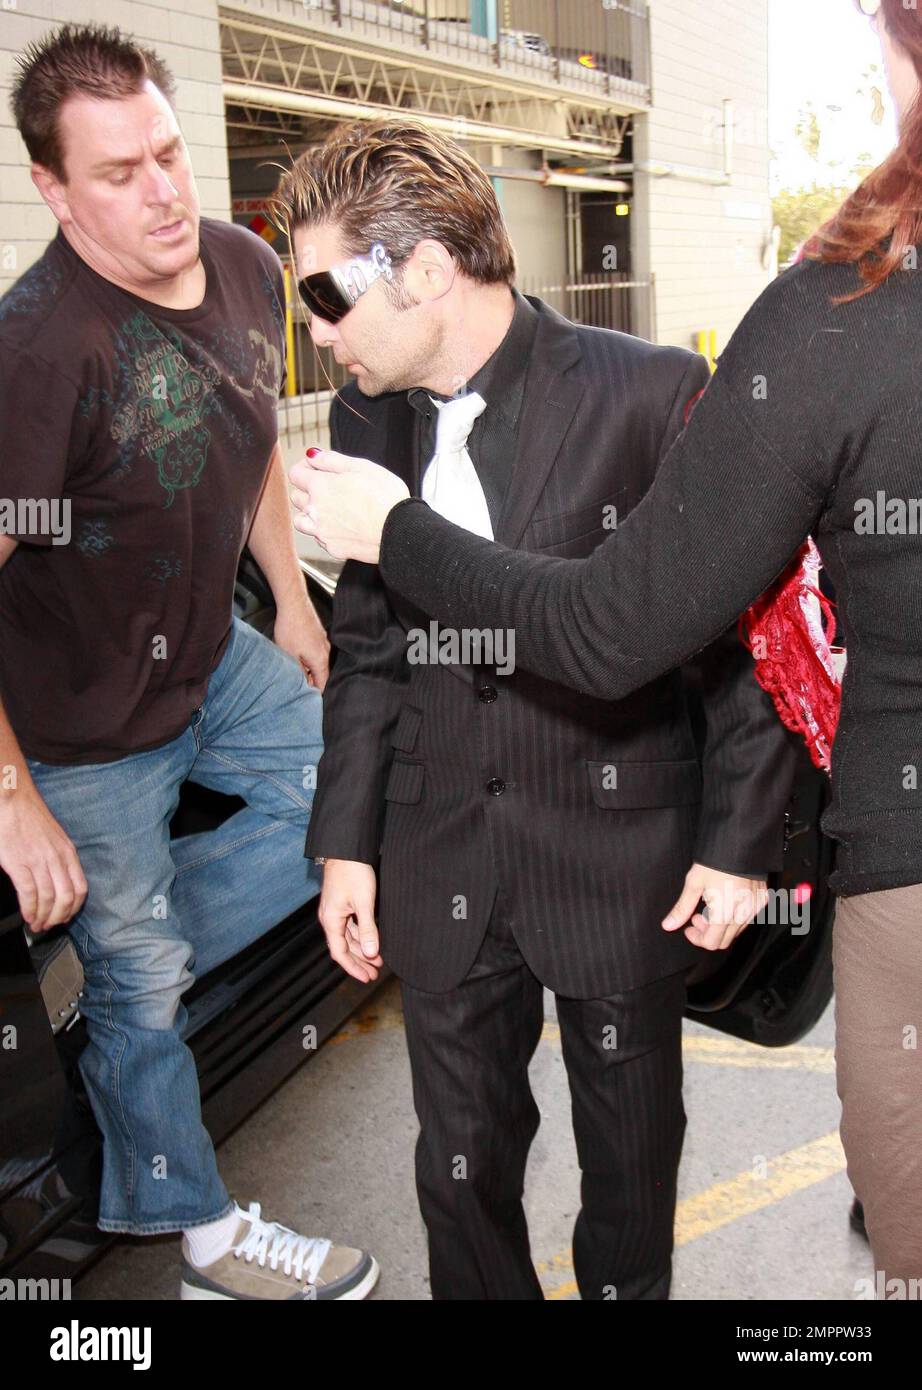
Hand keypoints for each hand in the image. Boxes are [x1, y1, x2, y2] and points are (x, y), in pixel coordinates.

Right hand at [0, 786, 87, 931]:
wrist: (12, 799)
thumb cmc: (30, 816)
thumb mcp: (55, 837)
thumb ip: (58, 858)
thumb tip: (57, 880)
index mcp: (68, 852)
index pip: (80, 889)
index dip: (73, 909)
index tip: (64, 917)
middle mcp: (57, 858)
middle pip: (66, 899)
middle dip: (58, 918)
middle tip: (48, 926)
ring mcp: (39, 861)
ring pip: (48, 899)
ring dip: (42, 917)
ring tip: (36, 925)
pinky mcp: (19, 862)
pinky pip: (29, 893)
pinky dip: (29, 909)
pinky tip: (27, 915)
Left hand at [273, 597, 330, 692]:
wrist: (293, 603)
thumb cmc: (290, 627)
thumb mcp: (289, 655)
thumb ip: (298, 672)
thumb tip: (302, 684)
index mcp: (321, 660)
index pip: (322, 684)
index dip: (314, 694)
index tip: (306, 700)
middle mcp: (326, 651)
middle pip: (322, 674)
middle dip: (311, 681)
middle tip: (298, 687)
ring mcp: (324, 642)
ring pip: (318, 663)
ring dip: (308, 669)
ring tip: (295, 670)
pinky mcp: (319, 635)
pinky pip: (317, 652)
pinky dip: (309, 658)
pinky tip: (297, 656)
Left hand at [290, 449, 409, 562]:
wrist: (399, 531)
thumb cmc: (386, 497)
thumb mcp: (362, 466)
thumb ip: (332, 459)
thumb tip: (312, 455)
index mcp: (321, 486)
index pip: (295, 474)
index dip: (304, 468)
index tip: (315, 468)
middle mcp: (316, 510)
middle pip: (296, 497)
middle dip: (307, 489)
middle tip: (327, 487)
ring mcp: (322, 531)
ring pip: (301, 521)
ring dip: (309, 513)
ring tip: (328, 510)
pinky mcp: (333, 548)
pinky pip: (319, 538)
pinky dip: (323, 530)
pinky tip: (340, 525)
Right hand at [317, 859, 383, 982]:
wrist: (347, 849)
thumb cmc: (353, 872)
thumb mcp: (364, 902)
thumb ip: (368, 928)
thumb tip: (372, 953)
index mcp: (331, 920)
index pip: (340, 952)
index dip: (353, 967)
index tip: (366, 977)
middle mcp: (330, 918)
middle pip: (344, 947)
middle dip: (359, 961)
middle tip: (375, 973)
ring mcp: (336, 911)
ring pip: (348, 937)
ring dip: (362, 949)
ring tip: (377, 960)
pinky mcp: (342, 904)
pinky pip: (350, 926)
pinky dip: (361, 935)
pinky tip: (372, 940)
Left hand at [661, 863, 769, 950]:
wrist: (739, 843)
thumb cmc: (714, 862)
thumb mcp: (694, 883)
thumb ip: (682, 909)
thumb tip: (668, 926)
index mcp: (725, 914)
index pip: (712, 943)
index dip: (697, 938)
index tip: (689, 926)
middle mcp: (743, 915)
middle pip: (725, 941)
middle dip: (708, 932)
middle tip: (698, 915)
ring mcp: (755, 908)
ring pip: (737, 930)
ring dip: (722, 925)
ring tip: (711, 905)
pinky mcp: (762, 899)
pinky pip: (748, 917)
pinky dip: (735, 916)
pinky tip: (727, 899)